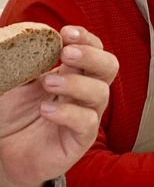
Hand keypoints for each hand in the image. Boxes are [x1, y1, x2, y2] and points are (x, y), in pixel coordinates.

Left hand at [0, 26, 118, 186]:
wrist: (4, 153)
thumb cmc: (10, 116)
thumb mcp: (13, 81)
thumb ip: (23, 60)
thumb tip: (24, 36)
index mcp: (72, 73)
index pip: (94, 49)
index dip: (86, 38)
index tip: (66, 33)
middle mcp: (84, 93)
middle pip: (109, 66)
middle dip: (92, 56)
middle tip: (67, 53)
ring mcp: (86, 116)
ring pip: (101, 92)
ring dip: (76, 83)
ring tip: (47, 83)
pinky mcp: (80, 140)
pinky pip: (87, 122)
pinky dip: (68, 112)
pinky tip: (46, 110)